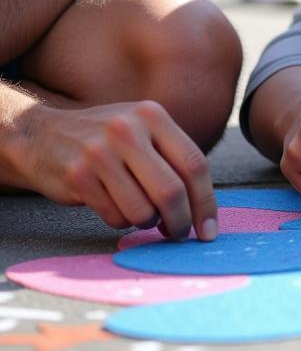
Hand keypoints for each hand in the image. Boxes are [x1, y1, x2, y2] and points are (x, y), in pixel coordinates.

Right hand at [13, 101, 216, 240]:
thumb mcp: (142, 129)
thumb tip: (202, 207)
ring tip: (140, 212)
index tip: (209, 230)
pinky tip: (113, 206)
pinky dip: (121, 220)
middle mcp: (129, 130)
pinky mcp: (78, 176)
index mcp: (153, 116)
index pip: (194, 163)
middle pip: (172, 190)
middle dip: (180, 221)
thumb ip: (171, 156)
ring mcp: (101, 152)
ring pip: (143, 209)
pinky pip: (115, 216)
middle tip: (179, 234)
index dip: (206, 202)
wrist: (42, 134)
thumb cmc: (105, 138)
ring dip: (147, 222)